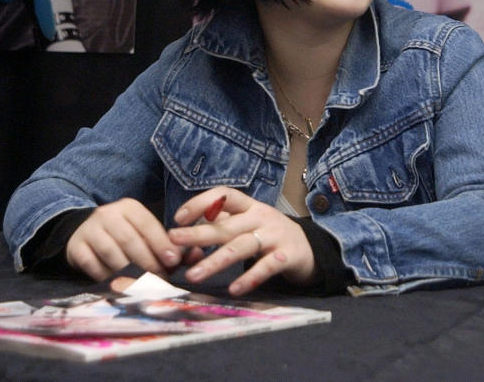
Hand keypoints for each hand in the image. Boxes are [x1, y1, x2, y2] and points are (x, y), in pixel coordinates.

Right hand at [66, 198, 182, 280]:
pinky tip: (119, 284)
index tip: (174, 261)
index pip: (148, 225)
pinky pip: (93, 265)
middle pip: (130, 240)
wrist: (83, 231)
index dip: (162, 243)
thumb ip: (167, 244)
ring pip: (112, 253)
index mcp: (129, 207)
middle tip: (160, 278)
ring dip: (129, 271)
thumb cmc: (123, 234)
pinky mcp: (76, 247)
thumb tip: (196, 255)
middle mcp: (108, 214)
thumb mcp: (142, 231)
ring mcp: (90, 230)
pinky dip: (107, 277)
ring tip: (143, 284)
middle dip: (148, 261)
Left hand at [168, 187, 316, 295]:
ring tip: (194, 275)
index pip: (225, 195)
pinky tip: (234, 288)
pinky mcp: (287, 256)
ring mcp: (275, 235)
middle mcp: (262, 217)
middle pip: (227, 225)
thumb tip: (185, 232)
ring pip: (242, 246)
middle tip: (174, 241)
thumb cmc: (269, 235)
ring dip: (216, 260)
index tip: (178, 218)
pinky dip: (250, 277)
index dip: (201, 203)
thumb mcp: (248, 222)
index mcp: (250, 206)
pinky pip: (266, 267)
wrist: (310, 249)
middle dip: (199, 233)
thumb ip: (222, 223)